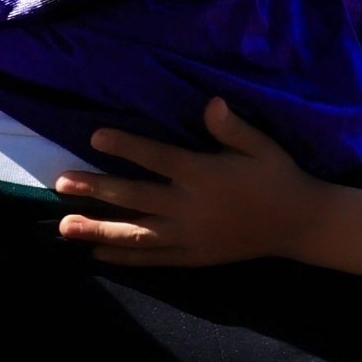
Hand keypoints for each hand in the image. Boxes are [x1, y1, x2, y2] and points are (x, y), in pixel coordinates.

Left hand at [52, 97, 361, 280]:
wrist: (300, 225)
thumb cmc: (278, 176)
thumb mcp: (261, 145)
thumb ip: (232, 127)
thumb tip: (210, 103)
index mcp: (204, 175)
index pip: (157, 158)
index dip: (126, 148)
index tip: (95, 138)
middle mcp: (191, 207)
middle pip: (135, 197)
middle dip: (96, 190)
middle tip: (61, 184)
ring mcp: (189, 236)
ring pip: (136, 233)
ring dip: (98, 229)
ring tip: (64, 227)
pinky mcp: (193, 257)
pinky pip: (153, 258)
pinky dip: (125, 256)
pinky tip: (97, 254)